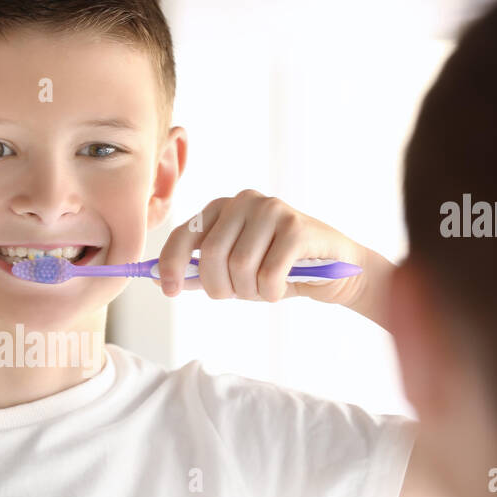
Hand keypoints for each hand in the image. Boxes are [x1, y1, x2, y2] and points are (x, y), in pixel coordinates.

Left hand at [153, 190, 392, 327]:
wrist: (336, 270)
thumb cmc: (279, 269)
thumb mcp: (234, 271)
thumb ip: (200, 272)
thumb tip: (160, 280)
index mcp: (222, 208)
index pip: (185, 234)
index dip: (171, 265)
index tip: (169, 291)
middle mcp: (244, 202)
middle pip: (211, 256)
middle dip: (220, 288)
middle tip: (239, 294)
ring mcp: (272, 210)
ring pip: (240, 267)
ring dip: (249, 292)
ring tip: (265, 289)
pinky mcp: (297, 227)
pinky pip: (268, 274)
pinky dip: (271, 293)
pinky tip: (281, 288)